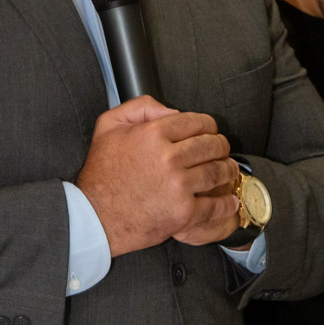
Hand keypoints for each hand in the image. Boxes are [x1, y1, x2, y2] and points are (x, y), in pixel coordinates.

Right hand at [75, 96, 240, 254]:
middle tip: (221, 150)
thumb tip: (171, 111)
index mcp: (153, 134)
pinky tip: (229, 200)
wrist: (95, 217)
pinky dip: (226, 202)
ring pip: (218, 171)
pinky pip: (215, 205)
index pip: (196, 122)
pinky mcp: (183, 212)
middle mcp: (169, 158)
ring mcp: (178, 186)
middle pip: (212, 145)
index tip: (210, 131)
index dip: (208, 125)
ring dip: (228, 170)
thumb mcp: (108, 126)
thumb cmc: (101, 174)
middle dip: (221, 146)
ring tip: (228, 170)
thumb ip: (139, 108)